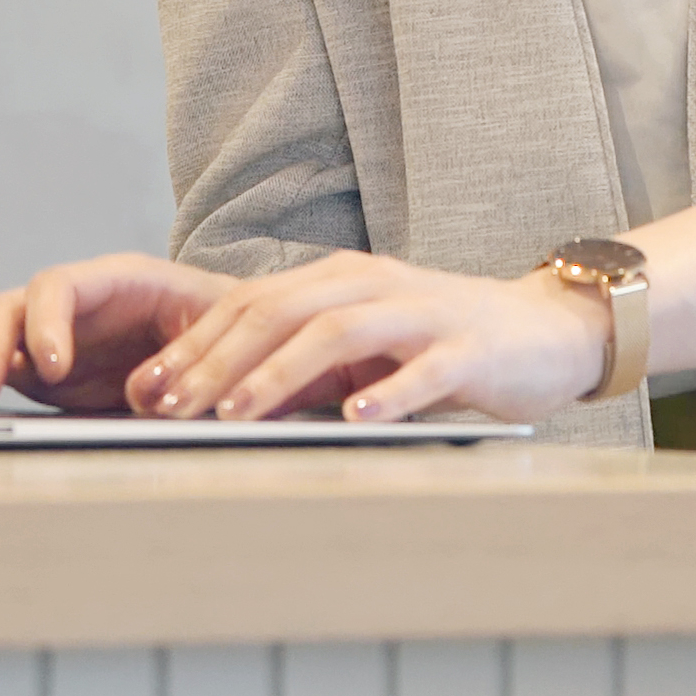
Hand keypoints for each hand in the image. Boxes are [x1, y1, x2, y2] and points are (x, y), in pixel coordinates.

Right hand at [0, 252, 235, 414]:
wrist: (229, 340)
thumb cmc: (224, 329)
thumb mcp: (215, 338)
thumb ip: (183, 364)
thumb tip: (147, 399)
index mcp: (117, 281)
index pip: (59, 284)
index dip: (45, 322)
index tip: (50, 368)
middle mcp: (71, 303)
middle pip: (5, 307)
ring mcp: (45, 331)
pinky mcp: (33, 367)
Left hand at [131, 250, 610, 423]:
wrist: (549, 330)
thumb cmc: (444, 344)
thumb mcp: (363, 348)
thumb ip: (300, 365)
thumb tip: (217, 402)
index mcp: (343, 280)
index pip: (251, 304)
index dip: (195, 345)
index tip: (146, 388)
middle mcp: (376, 285)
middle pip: (281, 313)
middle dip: (218, 361)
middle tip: (171, 407)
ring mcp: (426, 313)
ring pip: (338, 333)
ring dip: (279, 374)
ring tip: (236, 413)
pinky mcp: (471, 348)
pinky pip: (424, 368)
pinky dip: (387, 391)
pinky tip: (355, 416)